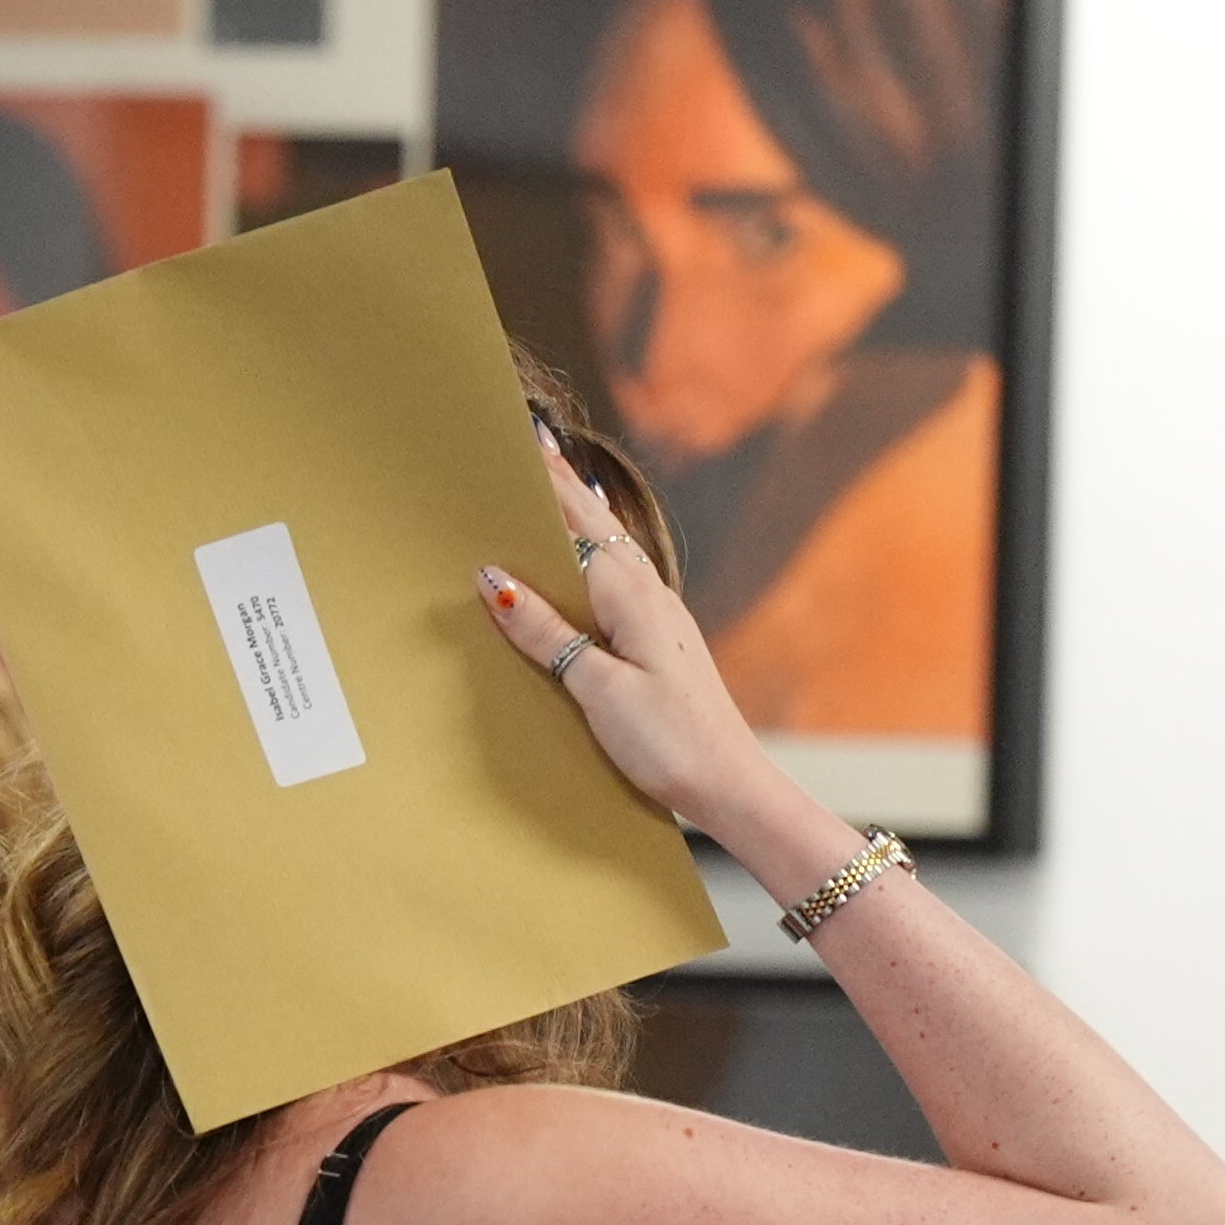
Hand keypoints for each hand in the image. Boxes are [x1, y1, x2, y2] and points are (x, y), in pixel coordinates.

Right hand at [474, 425, 796, 844]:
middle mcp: (650, 596)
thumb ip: (545, 632)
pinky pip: (616, 582)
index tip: (525, 439)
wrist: (730, 785)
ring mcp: (659, 619)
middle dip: (563, 488)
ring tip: (553, 490)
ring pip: (610, 553)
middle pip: (597, 530)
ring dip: (578, 520)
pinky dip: (591, 558)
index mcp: (632, 597)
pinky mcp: (659, 643)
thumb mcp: (596, 688)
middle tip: (534, 445)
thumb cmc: (668, 742)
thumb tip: (493, 578)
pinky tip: (587, 562)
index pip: (579, 526)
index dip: (550, 485)